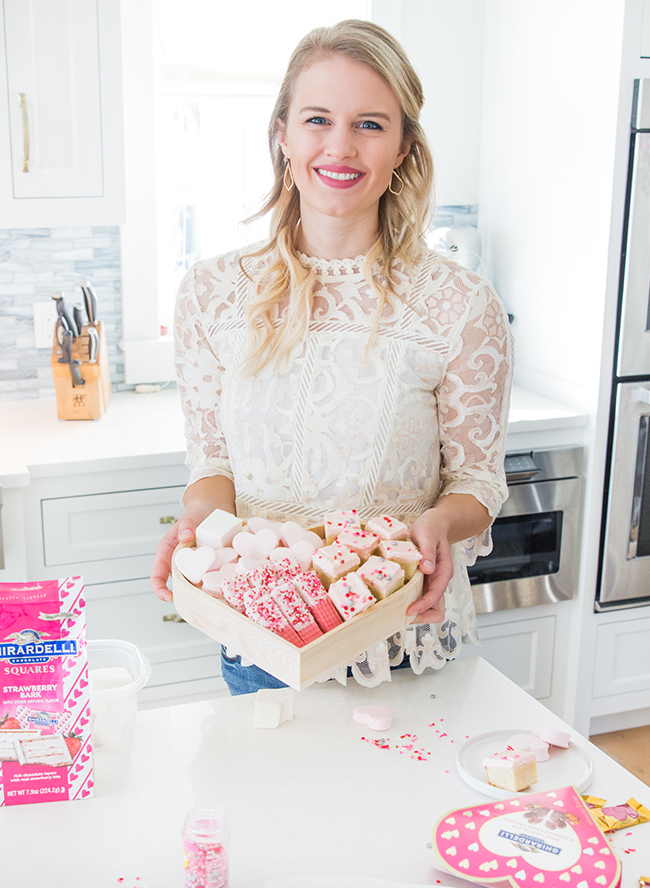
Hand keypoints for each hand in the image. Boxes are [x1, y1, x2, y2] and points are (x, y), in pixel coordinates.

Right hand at [150, 477, 236, 602]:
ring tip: (212, 591)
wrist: (214, 507)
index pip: (157, 575)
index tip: (170, 597)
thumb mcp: (191, 516)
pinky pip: (209, 577)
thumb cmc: (198, 512)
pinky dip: (214, 581)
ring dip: (201, 589)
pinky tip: (223, 581)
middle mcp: (179, 561)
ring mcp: (193, 565)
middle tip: (197, 598)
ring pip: (193, 583)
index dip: (160, 589)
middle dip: (184, 593)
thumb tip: (185, 535)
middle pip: (177, 583)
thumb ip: (187, 524)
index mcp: (167, 552)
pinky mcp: (207, 565)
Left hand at [406, 509, 453, 623]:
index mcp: (443, 571)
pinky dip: (411, 602)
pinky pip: (419, 597)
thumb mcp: (427, 536)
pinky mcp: (423, 581)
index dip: (424, 605)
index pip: (436, 595)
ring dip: (417, 613)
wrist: (433, 524)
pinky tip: (399, 601)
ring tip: (399, 612)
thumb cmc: (431, 528)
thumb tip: (427, 569)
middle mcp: (438, 580)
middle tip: (405, 616)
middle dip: (423, 616)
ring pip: (429, 607)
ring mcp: (431, 582)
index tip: (410, 611)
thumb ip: (428, 552)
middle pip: (437, 608)